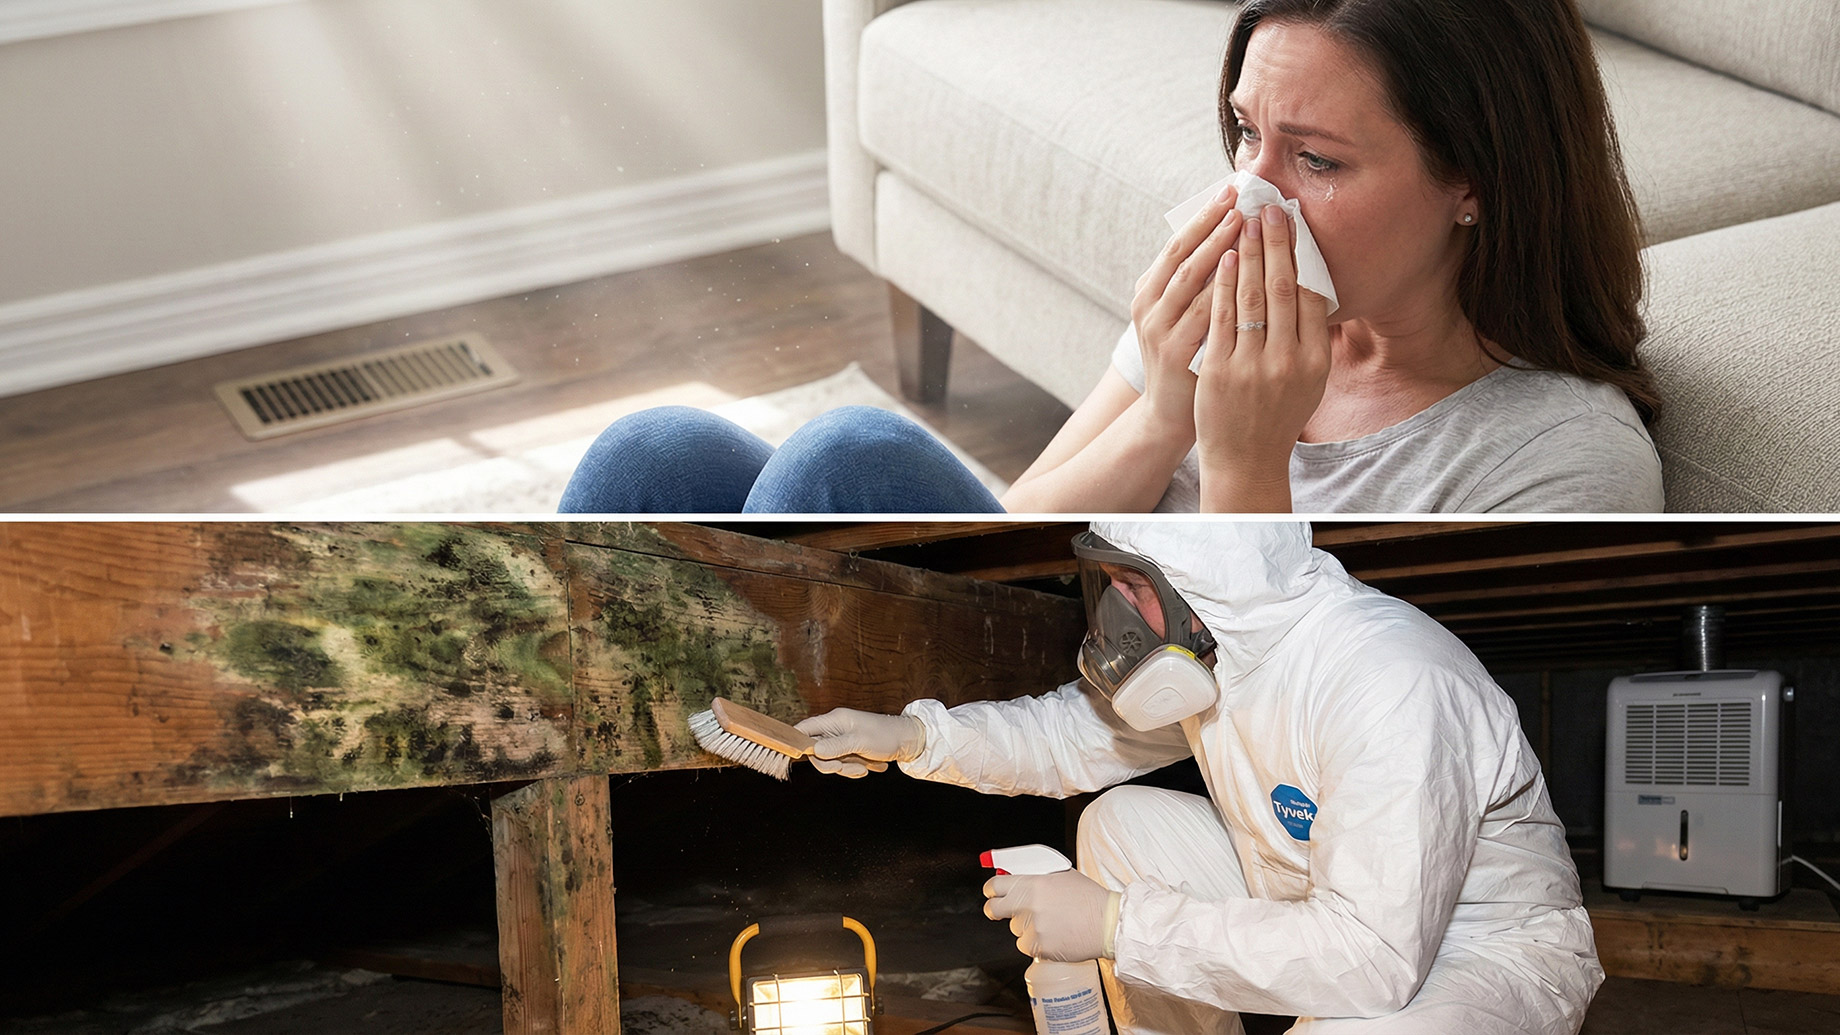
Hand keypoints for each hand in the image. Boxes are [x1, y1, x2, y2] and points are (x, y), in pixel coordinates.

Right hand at [794, 708, 925, 777]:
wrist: (908, 741)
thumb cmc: (886, 736)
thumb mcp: (860, 742)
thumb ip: (836, 747)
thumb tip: (814, 751)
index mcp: (835, 719)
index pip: (804, 728)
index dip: (797, 742)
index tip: (797, 758)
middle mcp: (835, 728)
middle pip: (815, 750)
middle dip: (830, 763)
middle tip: (847, 766)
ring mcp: (842, 739)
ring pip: (829, 760)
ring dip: (845, 768)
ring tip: (864, 767)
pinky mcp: (849, 749)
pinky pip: (841, 764)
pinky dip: (852, 769)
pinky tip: (868, 767)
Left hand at [983, 869, 1119, 961]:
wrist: (1108, 924)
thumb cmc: (1088, 898)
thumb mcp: (1061, 874)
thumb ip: (1035, 875)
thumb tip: (1013, 875)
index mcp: (1034, 883)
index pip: (995, 885)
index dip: (990, 889)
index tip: (991, 893)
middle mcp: (1030, 905)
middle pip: (994, 909)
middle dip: (994, 909)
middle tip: (1000, 910)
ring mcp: (1033, 928)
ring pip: (1014, 928)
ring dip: (1024, 926)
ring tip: (1049, 922)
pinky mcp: (1039, 948)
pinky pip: (1026, 945)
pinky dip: (1035, 942)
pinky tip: (1053, 934)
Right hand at [1131, 184, 1247, 439]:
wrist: (1172, 415)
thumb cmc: (1189, 360)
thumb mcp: (1183, 317)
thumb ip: (1198, 285)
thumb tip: (1233, 239)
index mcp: (1148, 293)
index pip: (1177, 244)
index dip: (1203, 216)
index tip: (1230, 190)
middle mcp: (1148, 307)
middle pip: (1182, 254)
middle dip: (1212, 223)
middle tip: (1241, 196)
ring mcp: (1160, 329)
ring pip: (1193, 278)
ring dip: (1221, 247)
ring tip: (1247, 223)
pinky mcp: (1176, 352)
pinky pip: (1207, 312)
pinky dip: (1227, 288)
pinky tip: (1249, 270)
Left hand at [1194, 203, 1332, 511]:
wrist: (1246, 459)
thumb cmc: (1277, 414)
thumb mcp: (1308, 380)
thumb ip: (1309, 337)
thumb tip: (1310, 284)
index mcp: (1316, 361)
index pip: (1310, 296)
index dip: (1302, 256)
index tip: (1294, 225)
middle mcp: (1289, 362)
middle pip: (1283, 289)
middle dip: (1276, 244)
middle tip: (1271, 209)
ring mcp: (1253, 367)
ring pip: (1252, 298)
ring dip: (1248, 254)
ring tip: (1245, 221)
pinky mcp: (1222, 371)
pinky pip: (1222, 318)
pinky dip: (1224, 284)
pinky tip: (1224, 258)